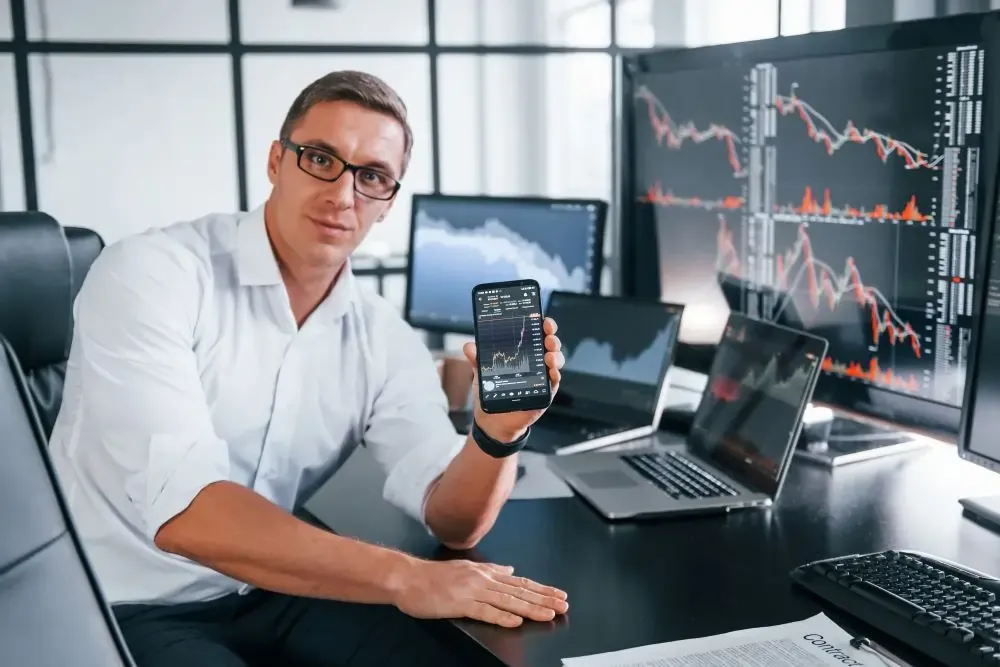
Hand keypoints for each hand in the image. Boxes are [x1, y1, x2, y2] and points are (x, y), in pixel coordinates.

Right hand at [394, 559, 567, 627]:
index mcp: (485, 573)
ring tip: (548, 614)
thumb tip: (510, 569)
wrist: (407, 578)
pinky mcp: (460, 603)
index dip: (541, 589)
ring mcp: (472, 591)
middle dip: (543, 598)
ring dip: (530, 608)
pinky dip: (501, 616)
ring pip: (507, 600)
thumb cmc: (433, 576)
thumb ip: (490, 570)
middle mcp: (482, 580)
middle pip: (519, 591)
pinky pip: (484, 611)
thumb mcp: (466, 567)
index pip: (519, 582)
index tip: (558, 595)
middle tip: (563, 605)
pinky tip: (516, 621)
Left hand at [463, 317, 563, 441]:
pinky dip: (555, 375)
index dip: (542, 326)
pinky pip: (554, 382)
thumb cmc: (491, 391)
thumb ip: (477, 359)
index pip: (536, 334)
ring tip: (549, 356)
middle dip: (552, 338)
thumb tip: (469, 346)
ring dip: (556, 356)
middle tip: (548, 337)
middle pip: (549, 345)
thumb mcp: (481, 372)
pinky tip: (553, 371)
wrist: (492, 420)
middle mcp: (536, 362)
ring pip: (556, 361)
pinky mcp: (544, 393)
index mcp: (523, 353)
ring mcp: (542, 377)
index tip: (543, 319)